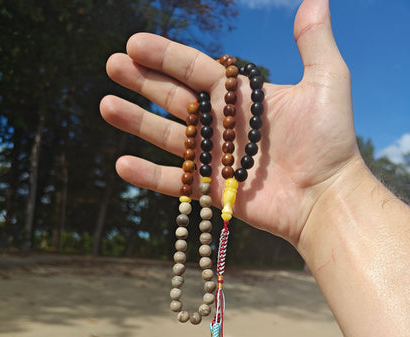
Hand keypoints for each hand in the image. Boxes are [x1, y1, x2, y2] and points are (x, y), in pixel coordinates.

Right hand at [100, 0, 361, 247]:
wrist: (326, 196)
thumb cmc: (329, 141)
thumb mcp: (326, 82)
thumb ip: (313, 42)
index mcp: (242, 98)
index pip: (196, 70)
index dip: (166, 56)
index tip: (134, 43)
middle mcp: (224, 125)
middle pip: (175, 98)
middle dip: (143, 81)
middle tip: (113, 65)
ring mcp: (217, 159)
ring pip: (169, 137)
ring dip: (137, 122)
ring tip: (106, 105)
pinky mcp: (214, 190)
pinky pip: (177, 183)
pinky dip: (149, 176)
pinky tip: (122, 164)